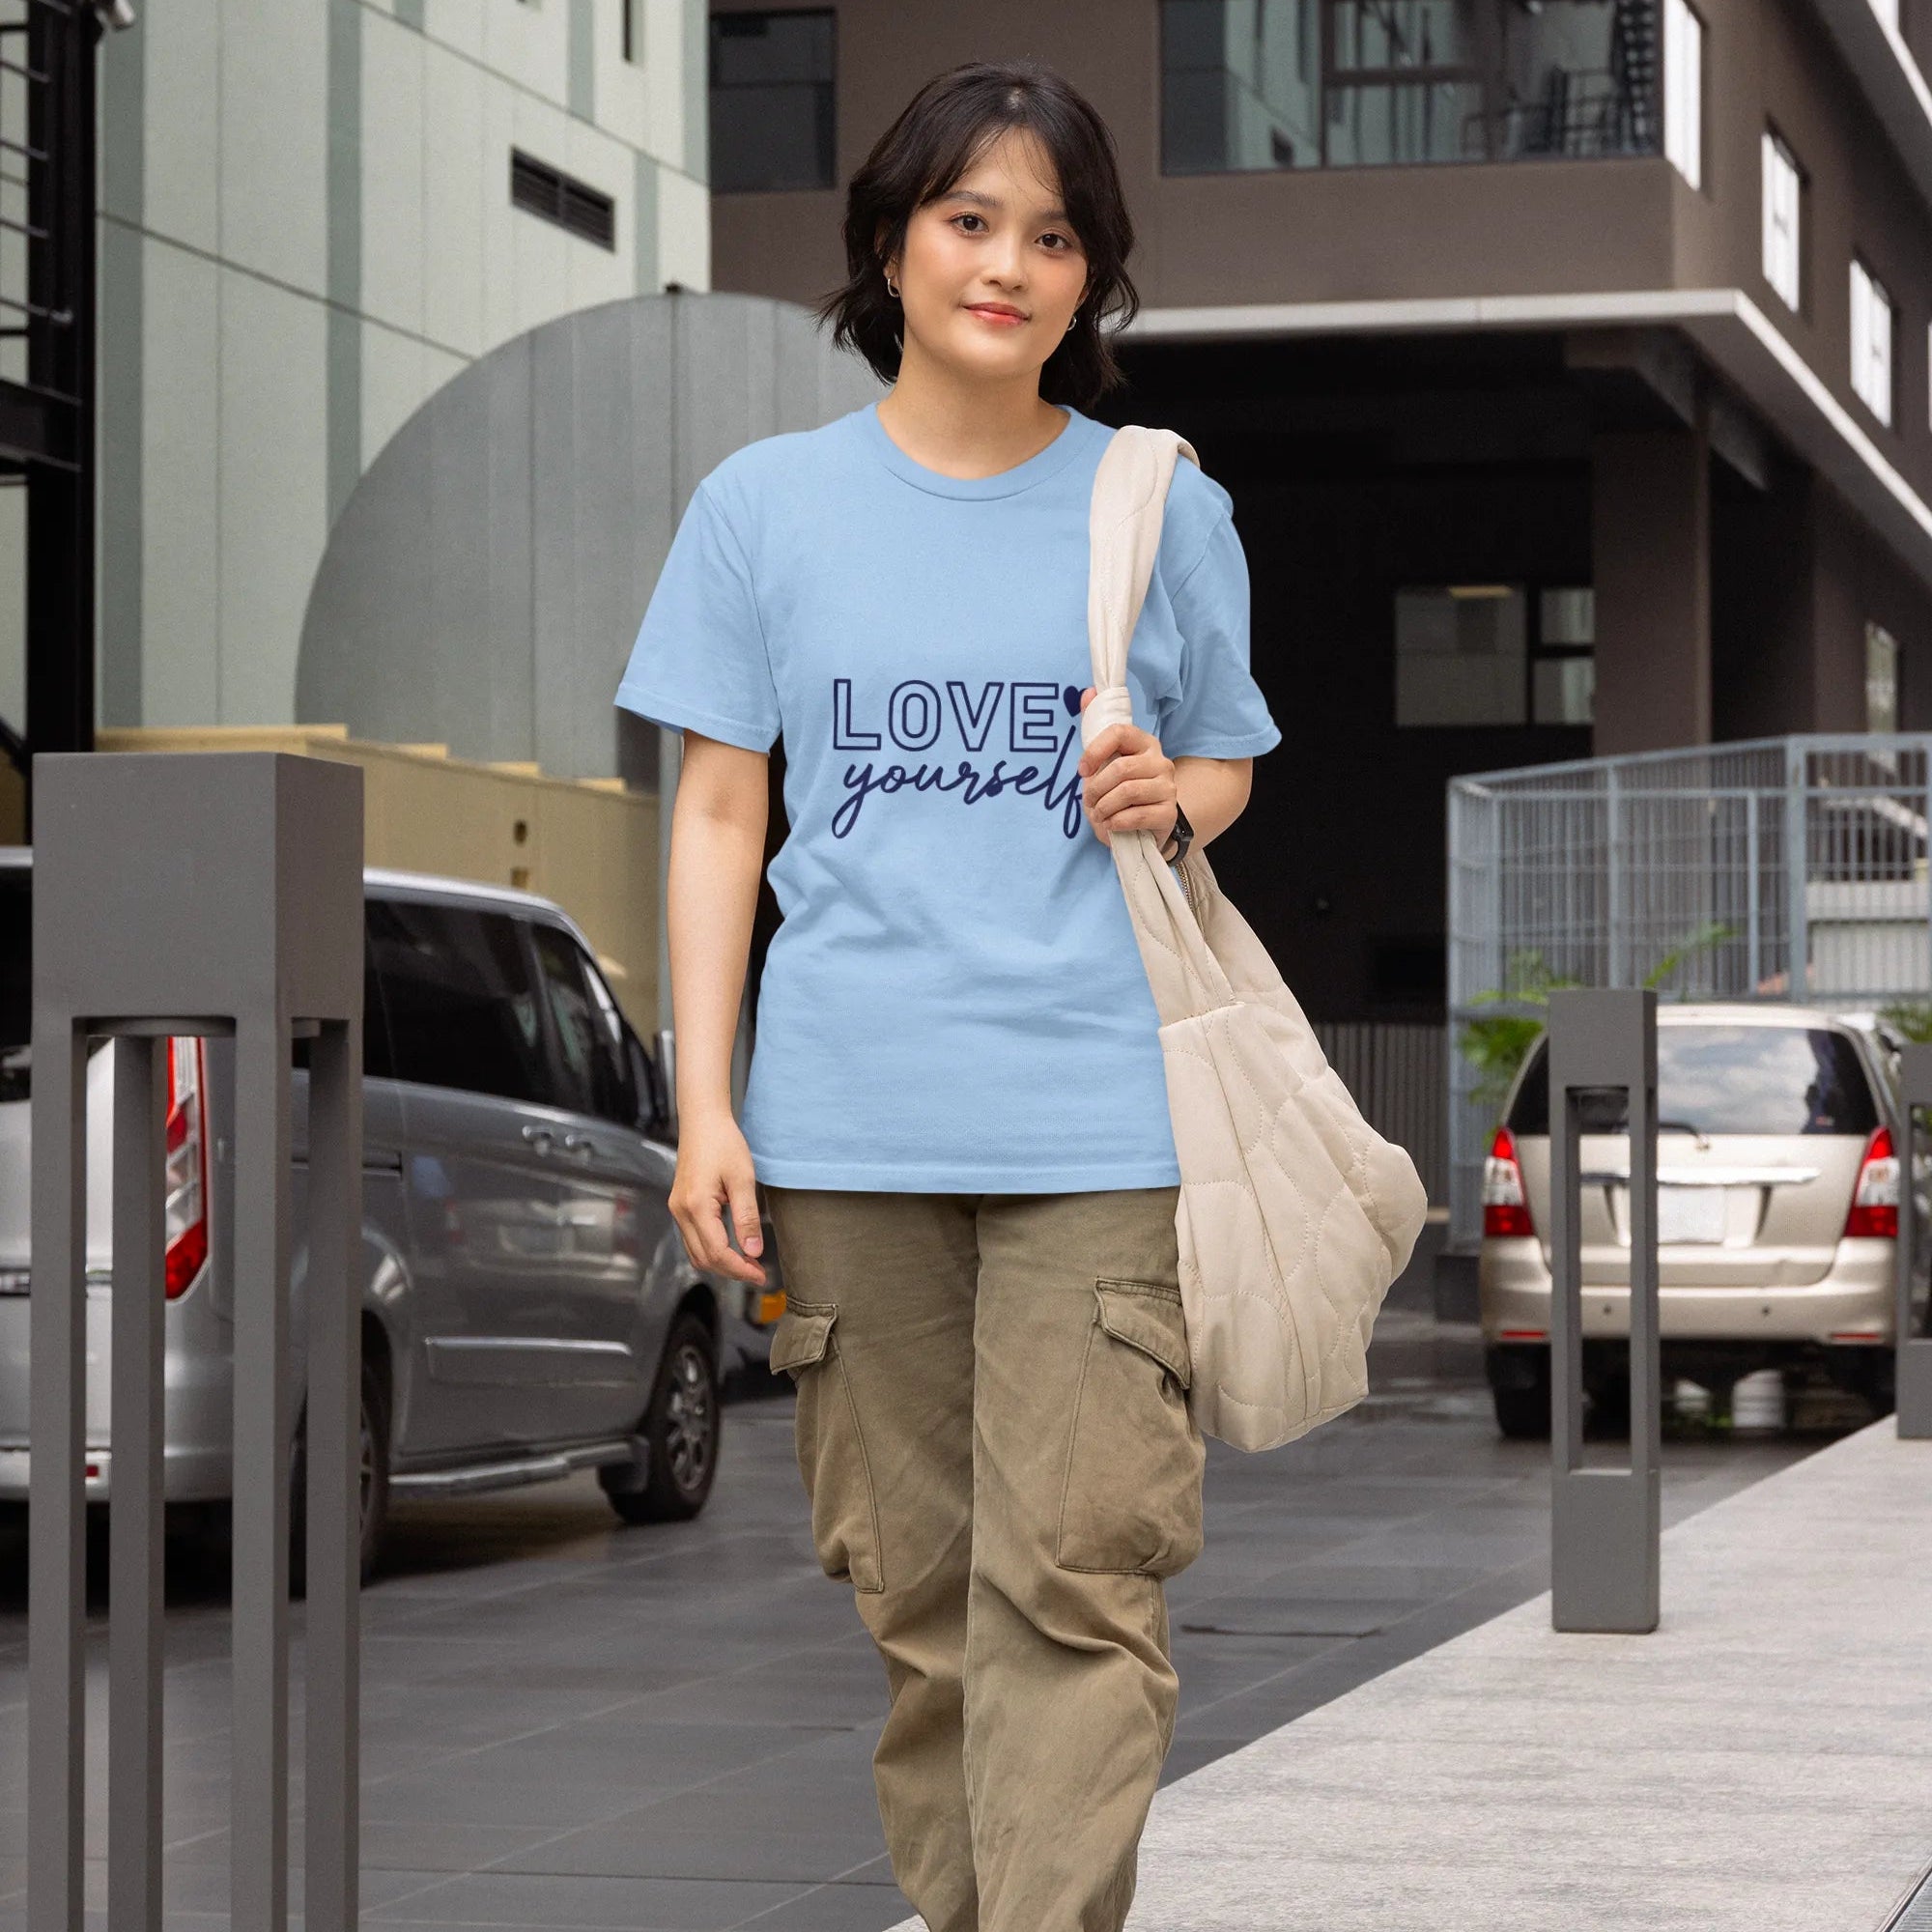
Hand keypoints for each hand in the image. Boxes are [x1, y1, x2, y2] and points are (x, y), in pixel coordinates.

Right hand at [667, 1111, 768, 1285]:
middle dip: (731, 1271)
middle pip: (704, 1258)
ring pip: (696, 1253)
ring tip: (748, 1263)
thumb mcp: (742, 1179)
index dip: (740, 1269)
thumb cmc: (723, 1143)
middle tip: (758, 1272)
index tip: (761, 1274)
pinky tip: (732, 1247)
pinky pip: (693, 1239)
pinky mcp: (680, 1206)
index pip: (717, 1252)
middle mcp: (681, 1212)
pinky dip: (712, 1250)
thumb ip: (747, 1217)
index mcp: (696, 1206)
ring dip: (721, 1263)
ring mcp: (677, 1210)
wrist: (702, 1122)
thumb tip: (753, 1251)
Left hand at [1076, 686, 1180, 851]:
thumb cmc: (1118, 794)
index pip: (1119, 733)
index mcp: (1144, 743)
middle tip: (1088, 801)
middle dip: (1096, 788)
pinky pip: (1137, 815)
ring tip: (1099, 814)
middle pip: (1121, 768)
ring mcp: (1168, 787)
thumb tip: (1088, 692)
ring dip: (1104, 807)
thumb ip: (1094, 728)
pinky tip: (1111, 824)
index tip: (1082, 770)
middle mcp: (1160, 761)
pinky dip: (1116, 822)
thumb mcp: (1102, 764)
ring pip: (1128, 791)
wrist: (1141, 829)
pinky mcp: (1169, 813)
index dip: (1095, 751)